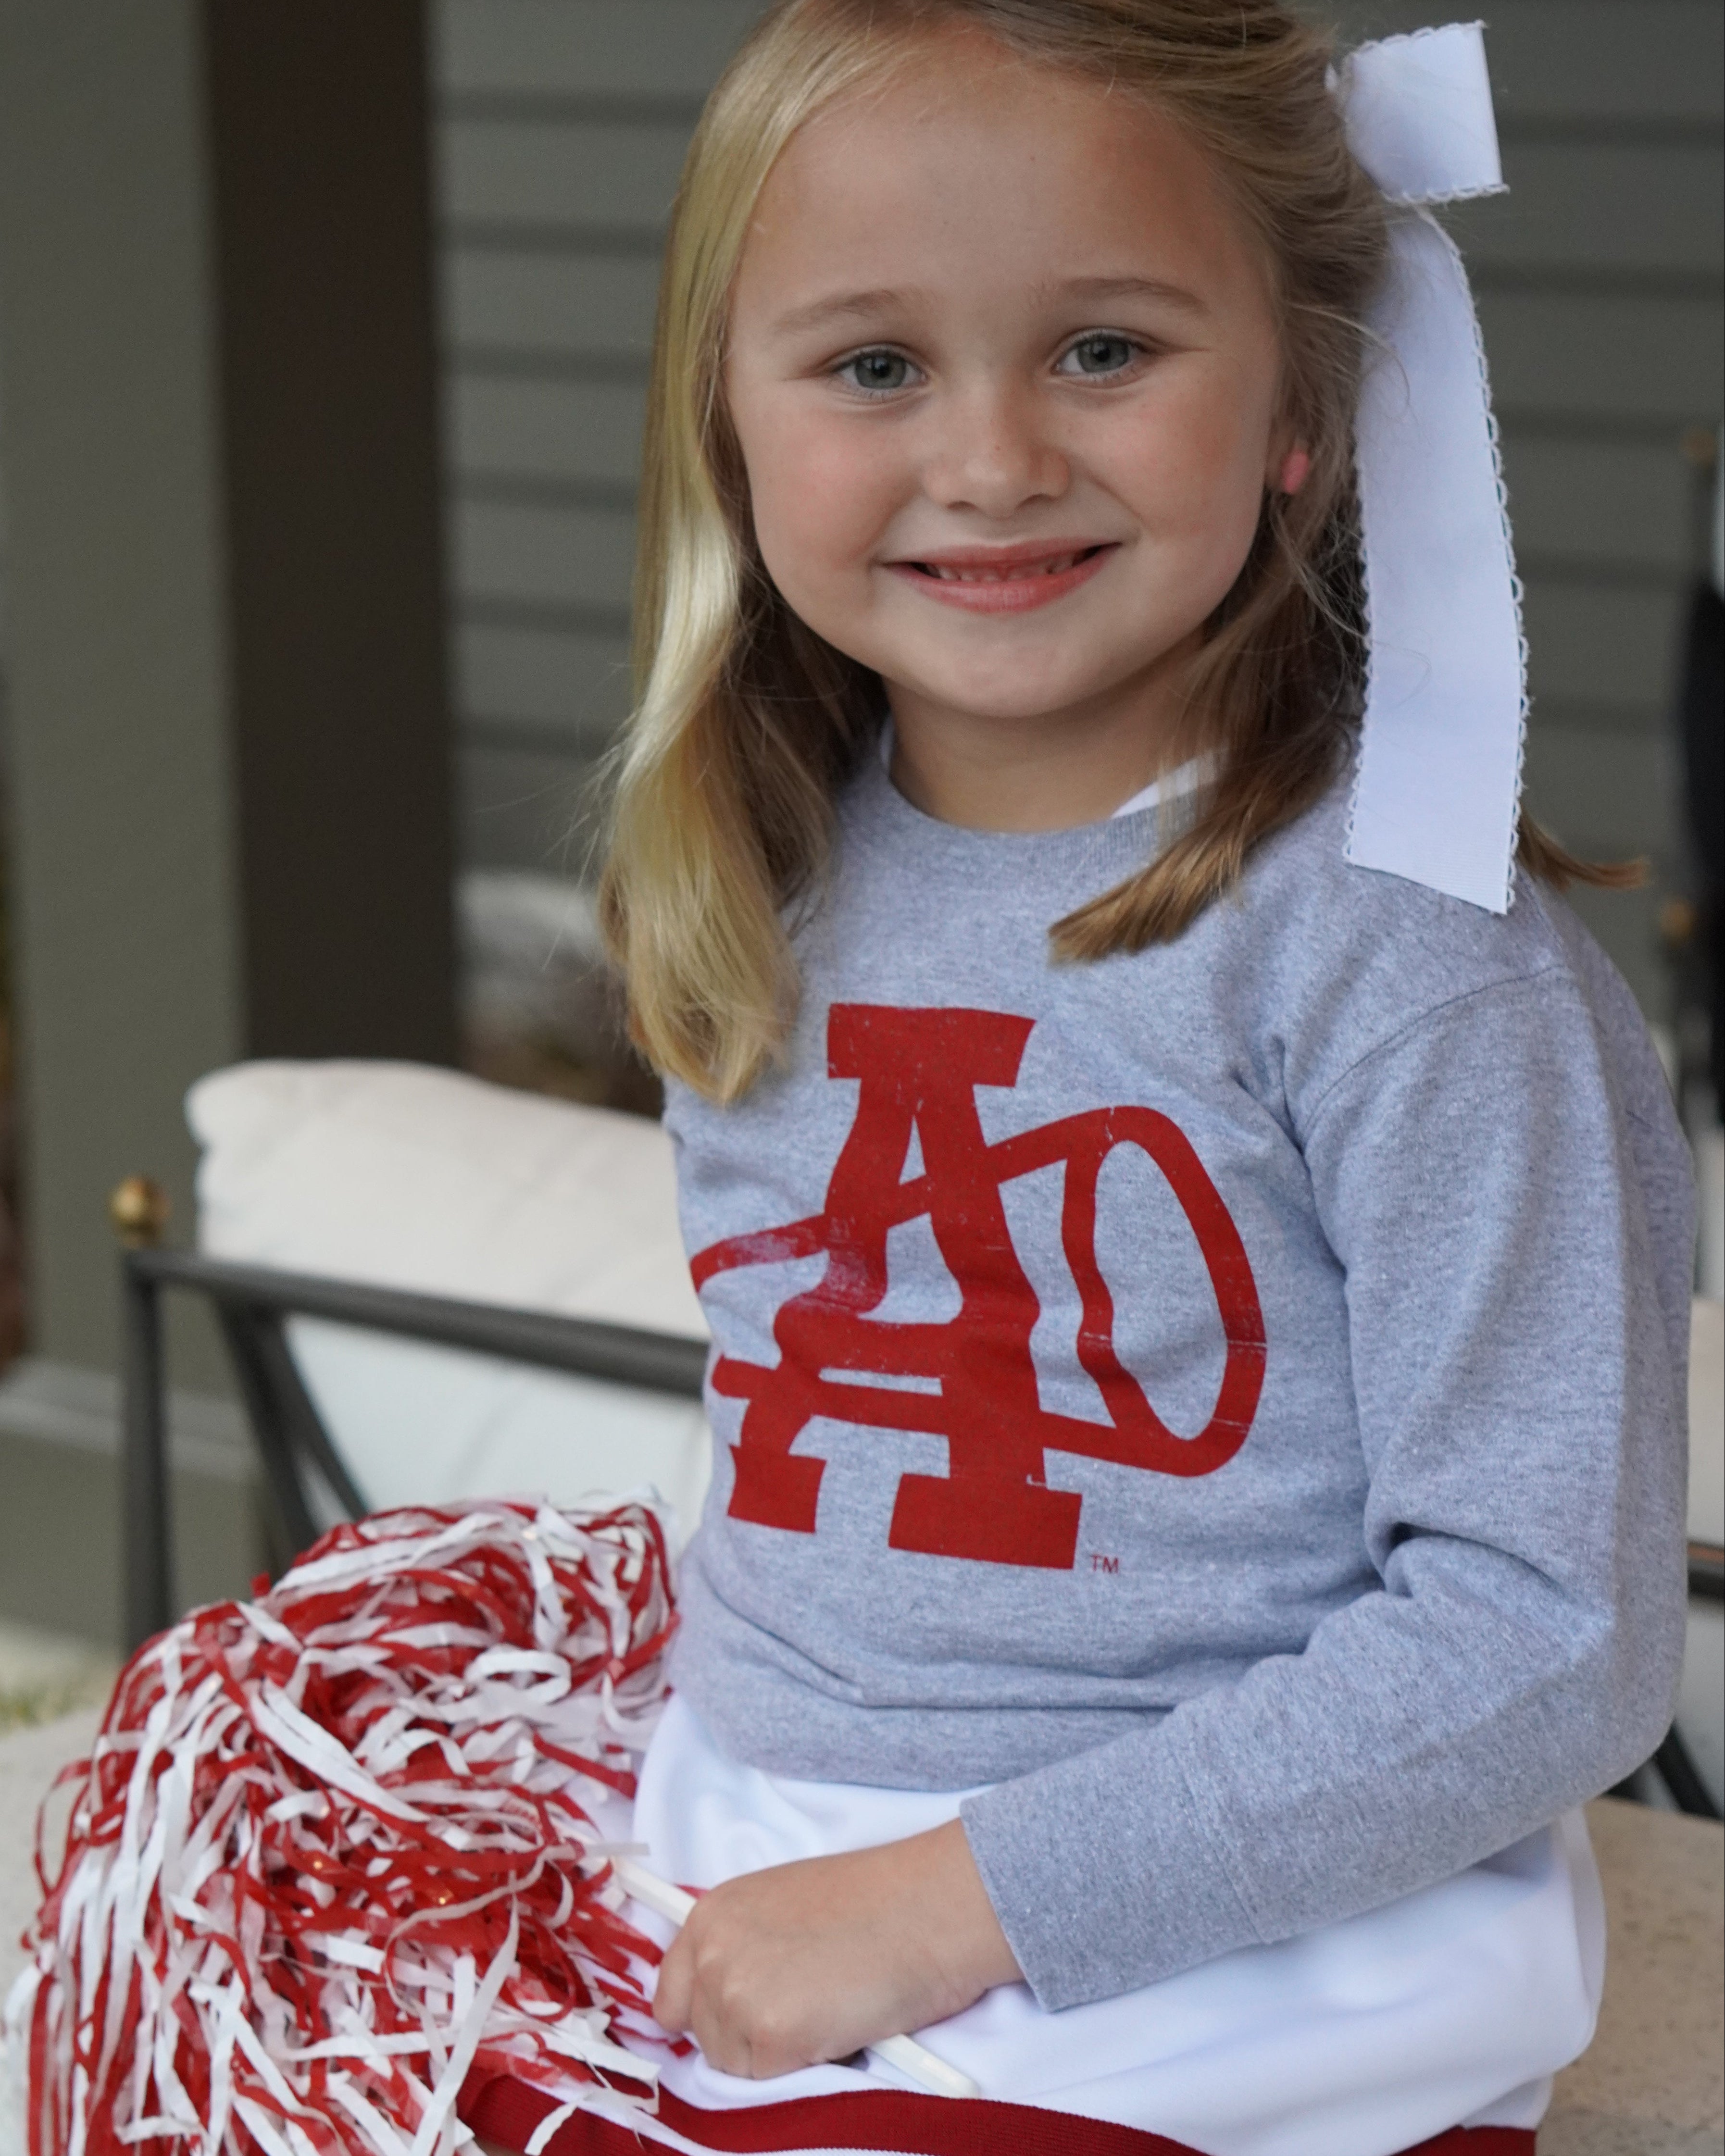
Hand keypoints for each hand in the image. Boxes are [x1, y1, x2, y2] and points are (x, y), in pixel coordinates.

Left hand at [649, 1817, 1020, 2078]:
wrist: (925, 1906)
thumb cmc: (872, 1900)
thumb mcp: (782, 1905)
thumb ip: (743, 1944)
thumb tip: (729, 1998)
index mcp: (711, 1915)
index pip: (670, 1995)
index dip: (706, 2014)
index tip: (739, 2019)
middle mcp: (710, 1953)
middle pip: (705, 2036)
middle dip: (749, 2036)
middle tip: (808, 2003)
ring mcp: (736, 1995)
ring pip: (736, 2065)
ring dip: (777, 2053)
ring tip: (829, 2008)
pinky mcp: (770, 2035)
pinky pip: (772, 2079)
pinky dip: (806, 2063)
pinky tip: (840, 2023)